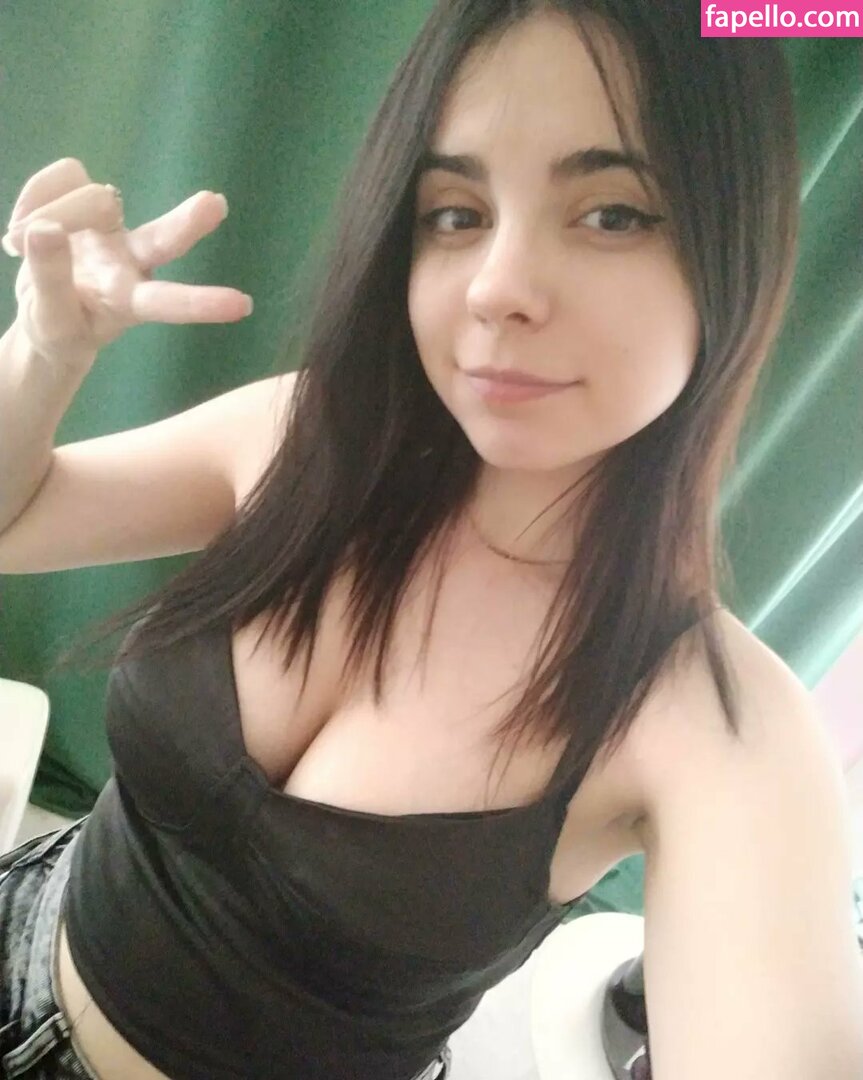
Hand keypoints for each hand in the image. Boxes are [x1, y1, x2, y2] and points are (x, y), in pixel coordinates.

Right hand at [3, 157, 252, 366]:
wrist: (45, 306)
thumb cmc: (59, 325)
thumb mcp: (51, 321)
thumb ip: (49, 280)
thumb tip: (44, 229)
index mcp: (129, 301)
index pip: (167, 303)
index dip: (201, 304)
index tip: (243, 306)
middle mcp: (133, 260)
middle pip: (164, 238)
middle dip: (189, 223)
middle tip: (215, 205)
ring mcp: (114, 227)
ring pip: (95, 199)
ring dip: (49, 214)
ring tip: (14, 244)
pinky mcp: (89, 197)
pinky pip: (63, 177)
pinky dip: (34, 195)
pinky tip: (25, 221)